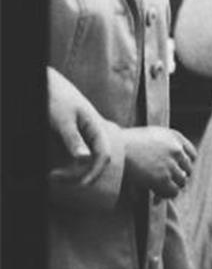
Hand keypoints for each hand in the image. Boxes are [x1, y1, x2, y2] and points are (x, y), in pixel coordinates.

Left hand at [48, 68, 112, 184]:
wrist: (49, 84)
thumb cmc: (56, 98)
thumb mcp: (62, 120)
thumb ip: (73, 139)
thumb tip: (84, 160)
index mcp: (96, 128)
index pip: (104, 155)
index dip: (95, 172)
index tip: (82, 184)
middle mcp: (93, 134)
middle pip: (94, 161)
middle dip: (77, 174)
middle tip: (53, 177)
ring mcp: (84, 136)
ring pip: (85, 161)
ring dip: (70, 171)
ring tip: (51, 174)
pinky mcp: (75, 138)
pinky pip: (75, 156)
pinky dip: (66, 165)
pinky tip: (53, 167)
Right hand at [123, 126, 195, 199]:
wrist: (112, 148)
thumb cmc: (124, 144)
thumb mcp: (149, 136)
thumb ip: (163, 147)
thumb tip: (173, 166)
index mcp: (175, 136)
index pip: (191, 154)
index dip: (183, 165)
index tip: (176, 172)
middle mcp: (176, 149)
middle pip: (188, 169)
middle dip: (177, 177)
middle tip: (164, 185)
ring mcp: (171, 163)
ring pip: (182, 181)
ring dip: (171, 187)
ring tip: (157, 193)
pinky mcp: (163, 178)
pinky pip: (173, 191)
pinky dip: (166, 196)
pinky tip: (155, 199)